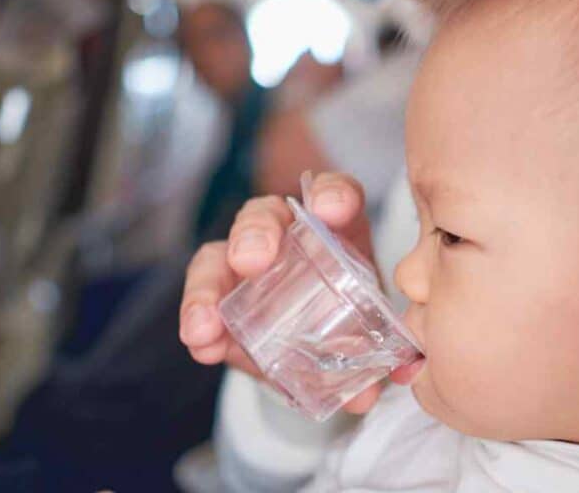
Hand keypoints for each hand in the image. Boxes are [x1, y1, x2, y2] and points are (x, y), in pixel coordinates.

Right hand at [179, 172, 382, 413]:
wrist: (321, 352)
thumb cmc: (352, 320)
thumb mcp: (370, 332)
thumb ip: (376, 353)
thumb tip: (382, 383)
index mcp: (336, 230)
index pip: (336, 195)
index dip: (334, 195)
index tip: (331, 210)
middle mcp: (286, 235)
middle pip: (265, 216)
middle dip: (256, 233)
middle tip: (252, 261)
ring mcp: (245, 265)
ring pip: (220, 254)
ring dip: (210, 287)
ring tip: (206, 324)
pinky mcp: (220, 299)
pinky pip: (201, 301)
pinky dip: (197, 322)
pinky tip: (200, 344)